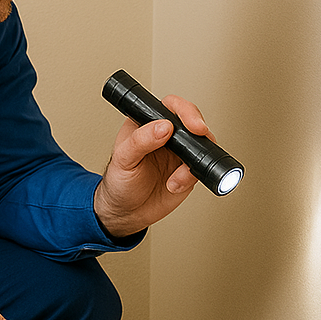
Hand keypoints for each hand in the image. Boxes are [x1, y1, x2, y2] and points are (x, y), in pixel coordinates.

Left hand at [93, 94, 210, 237]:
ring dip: (195, 159)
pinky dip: (191, 176)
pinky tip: (174, 184)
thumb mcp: (123, 159)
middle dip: (199, 130)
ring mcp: (179, 153)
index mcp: (147, 124)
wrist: (126, 213)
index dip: (184, 110)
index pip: (169, 106)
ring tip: (175, 177)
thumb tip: (163, 127)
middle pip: (192, 120)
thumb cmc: (118, 183)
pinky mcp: (188, 171)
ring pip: (202, 144)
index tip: (190, 123)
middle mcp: (166, 135)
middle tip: (199, 138)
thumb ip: (140, 141)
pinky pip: (201, 168)